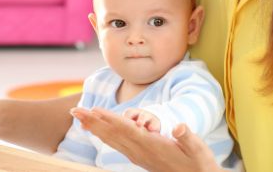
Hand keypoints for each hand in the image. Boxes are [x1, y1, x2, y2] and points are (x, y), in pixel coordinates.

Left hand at [72, 108, 220, 171]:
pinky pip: (117, 144)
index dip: (109, 119)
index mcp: (151, 146)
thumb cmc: (199, 163)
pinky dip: (104, 135)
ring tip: (79, 117)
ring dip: (94, 127)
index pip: (126, 129)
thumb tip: (179, 126)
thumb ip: (187, 137)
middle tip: (74, 111)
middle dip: (92, 121)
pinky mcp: (139, 157)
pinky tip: (97, 130)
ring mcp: (138, 155)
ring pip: (111, 140)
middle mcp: (140, 152)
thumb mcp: (197, 149)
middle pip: (111, 134)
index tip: (94, 110)